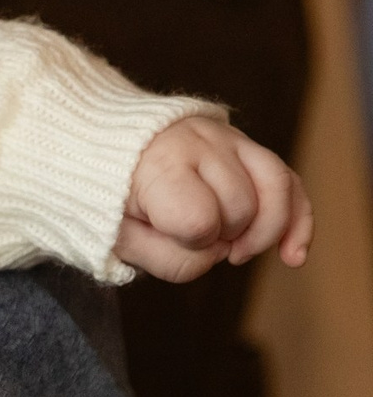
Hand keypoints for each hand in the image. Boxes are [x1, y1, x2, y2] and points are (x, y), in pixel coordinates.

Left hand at [117, 118, 310, 282]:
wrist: (99, 147)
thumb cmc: (109, 198)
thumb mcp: (116, 236)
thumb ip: (166, 258)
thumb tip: (218, 253)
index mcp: (159, 165)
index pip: (199, 220)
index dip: (188, 242)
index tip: (163, 236)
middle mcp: (199, 143)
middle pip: (240, 207)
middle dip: (221, 237)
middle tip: (186, 236)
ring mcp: (227, 138)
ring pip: (276, 189)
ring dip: (263, 233)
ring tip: (234, 252)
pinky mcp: (244, 144)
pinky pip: (288, 180)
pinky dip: (297, 219)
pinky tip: (292, 255)